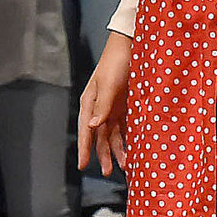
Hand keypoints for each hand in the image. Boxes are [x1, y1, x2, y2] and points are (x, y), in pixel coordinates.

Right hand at [77, 37, 132, 173]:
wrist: (133, 45)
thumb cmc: (116, 62)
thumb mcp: (108, 84)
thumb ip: (102, 106)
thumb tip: (92, 126)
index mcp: (90, 102)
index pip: (85, 130)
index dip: (84, 148)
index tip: (82, 165)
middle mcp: (99, 108)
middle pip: (100, 136)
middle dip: (103, 154)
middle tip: (108, 171)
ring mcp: (113, 107)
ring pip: (114, 134)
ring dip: (118, 149)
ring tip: (126, 165)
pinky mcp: (127, 105)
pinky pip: (126, 127)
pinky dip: (129, 139)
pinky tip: (134, 149)